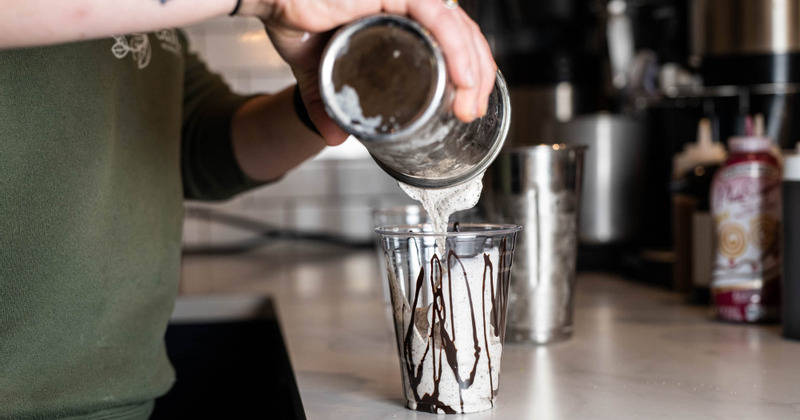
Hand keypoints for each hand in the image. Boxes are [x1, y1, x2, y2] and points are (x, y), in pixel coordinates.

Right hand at [239, 0, 495, 145]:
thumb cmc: (293, 17)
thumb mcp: (319, 72)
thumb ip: (327, 104)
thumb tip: (333, 139)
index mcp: (401, 18)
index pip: (452, 42)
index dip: (468, 73)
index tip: (465, 107)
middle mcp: (410, 4)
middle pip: (465, 36)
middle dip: (477, 78)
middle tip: (470, 111)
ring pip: (460, 28)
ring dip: (474, 70)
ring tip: (469, 103)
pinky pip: (440, 17)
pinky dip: (457, 48)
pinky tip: (465, 77)